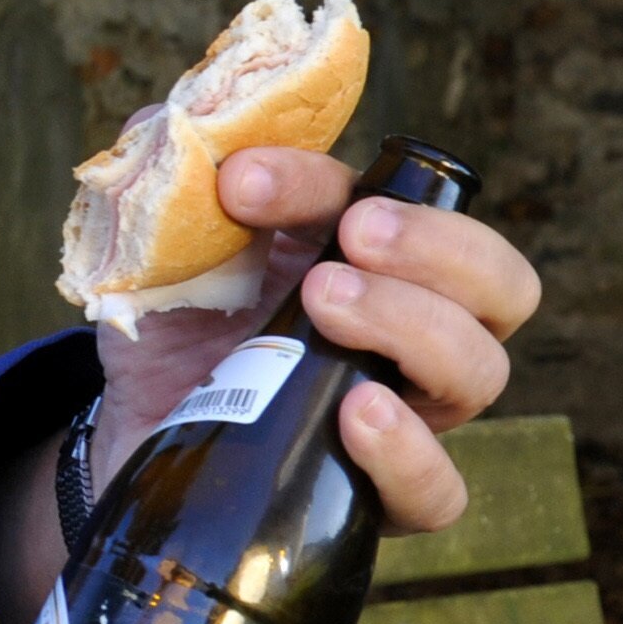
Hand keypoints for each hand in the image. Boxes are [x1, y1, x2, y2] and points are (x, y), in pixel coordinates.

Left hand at [90, 146, 540, 533]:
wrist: (126, 437)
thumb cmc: (172, 329)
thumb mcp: (161, 255)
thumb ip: (168, 186)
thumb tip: (166, 126)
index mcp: (369, 254)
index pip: (394, 197)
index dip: (322, 178)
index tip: (242, 181)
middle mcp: (410, 330)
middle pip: (496, 283)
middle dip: (434, 245)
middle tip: (351, 236)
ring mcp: (406, 414)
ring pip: (478, 369)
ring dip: (414, 323)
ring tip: (327, 304)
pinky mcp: (374, 498)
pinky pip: (438, 490)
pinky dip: (409, 452)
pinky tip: (356, 414)